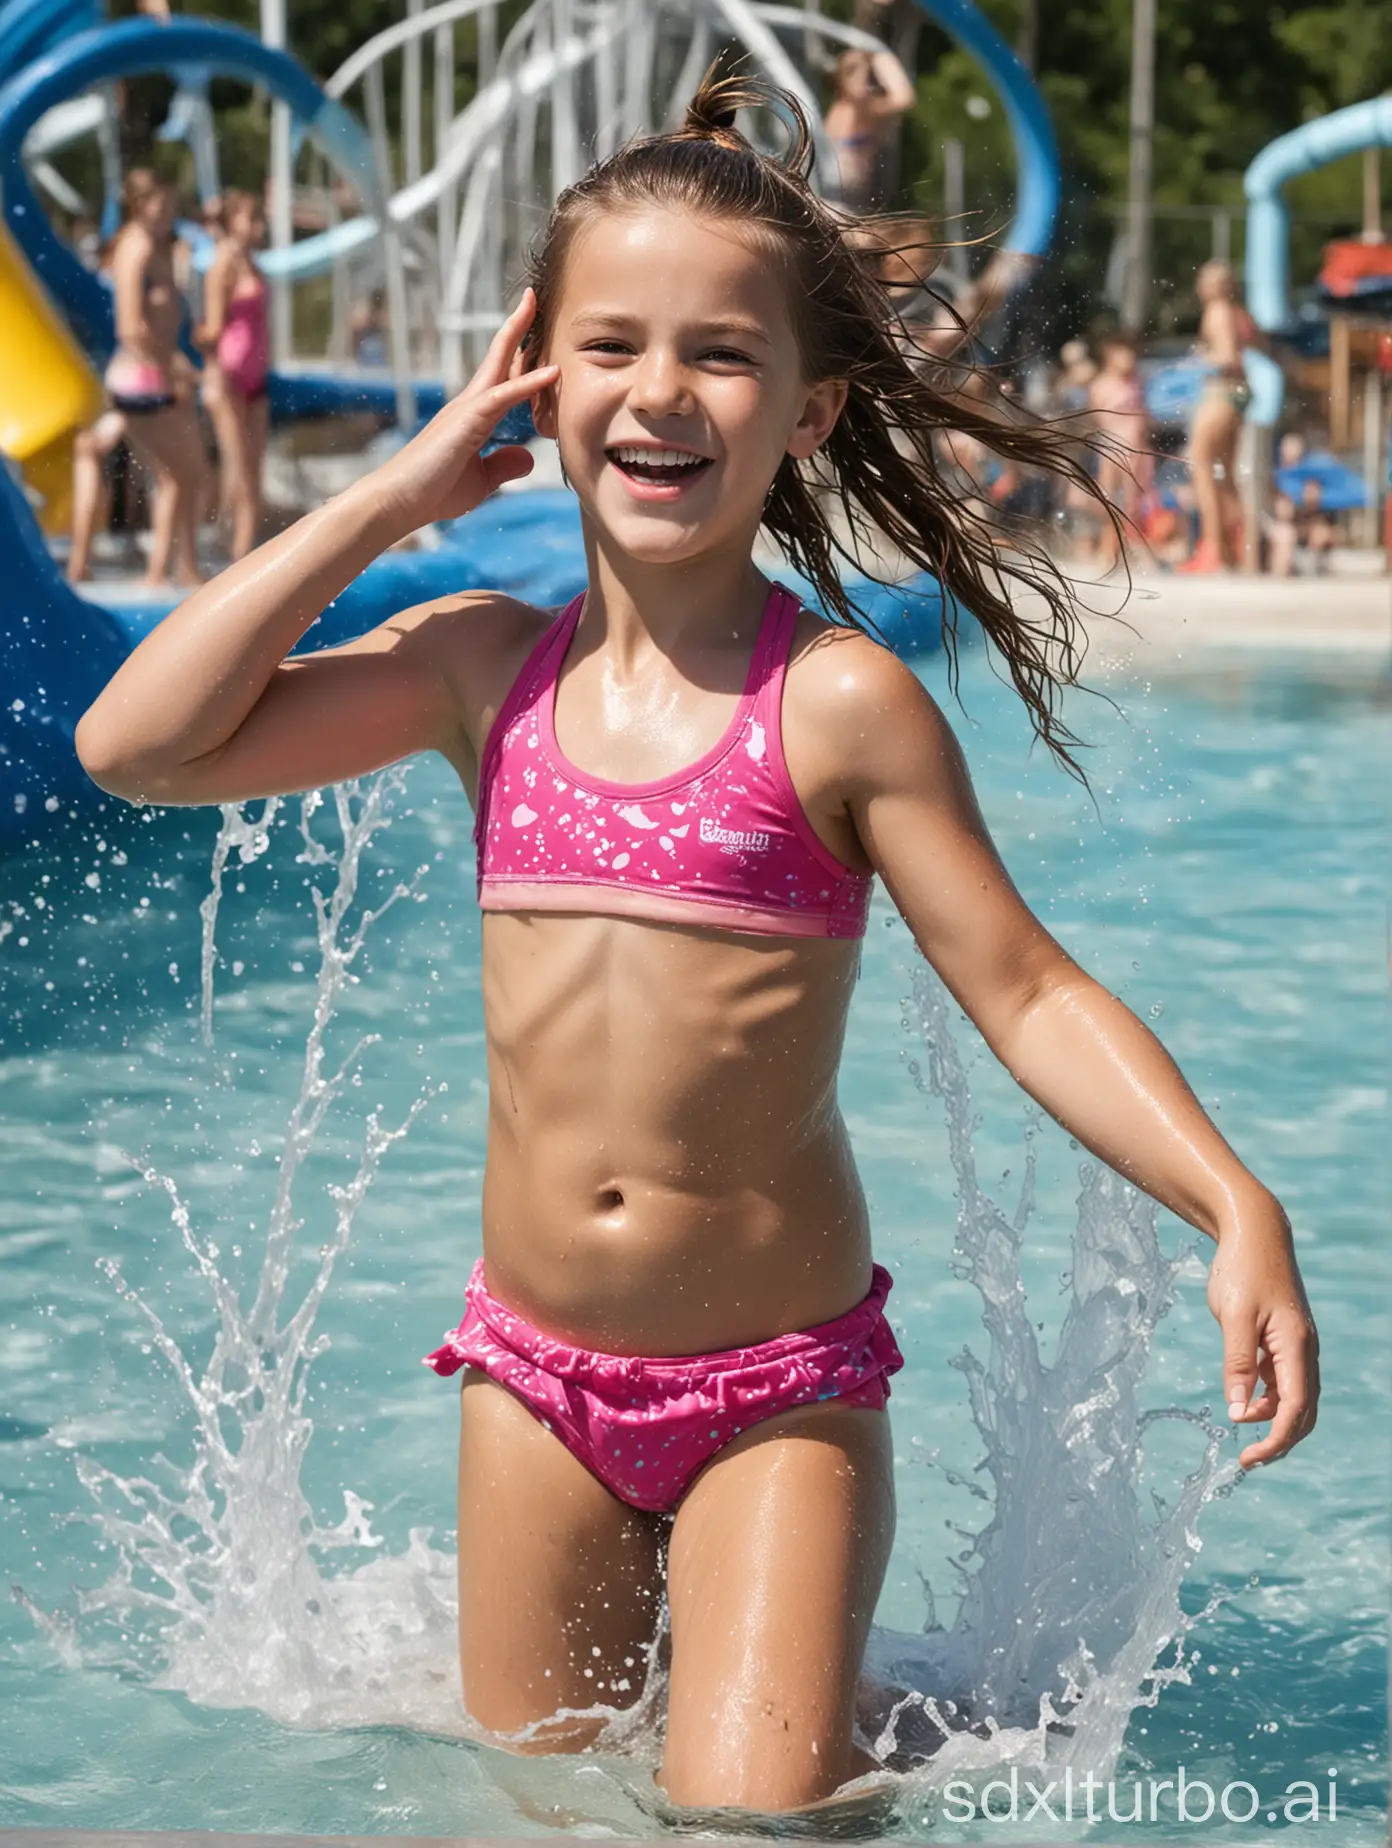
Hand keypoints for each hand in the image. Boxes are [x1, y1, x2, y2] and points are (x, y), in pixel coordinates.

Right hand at [372, 289, 558, 534]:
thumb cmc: (433, 492)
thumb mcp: (481, 480)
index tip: (536, 333)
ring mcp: (466, 409)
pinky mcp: (467, 422)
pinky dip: (528, 383)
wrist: (398, 502)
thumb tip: (529, 456)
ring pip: (498, 364)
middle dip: (517, 325)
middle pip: (498, 356)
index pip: (502, 377)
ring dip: (519, 334)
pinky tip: (552, 372)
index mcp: (474, 416)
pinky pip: (503, 397)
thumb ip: (504, 465)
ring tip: (533, 304)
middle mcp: (469, 404)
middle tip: (533, 295)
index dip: (521, 355)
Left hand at [1206, 1214, 1318, 1467]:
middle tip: (1247, 1460)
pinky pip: (1283, 1379)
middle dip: (1279, 1439)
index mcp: (1296, 1346)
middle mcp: (1304, 1350)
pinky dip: (1269, 1398)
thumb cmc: (1242, 1269)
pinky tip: (1245, 1403)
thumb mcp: (1233, 1316)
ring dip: (1273, 1420)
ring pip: (1295, 1397)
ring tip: (1242, 1433)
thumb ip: (1236, 1364)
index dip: (1276, 1439)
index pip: (1295, 1408)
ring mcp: (1296, 1344)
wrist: (1254, 1232)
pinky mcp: (1284, 1338)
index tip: (1249, 1458)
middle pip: (1302, 1411)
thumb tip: (1237, 1412)